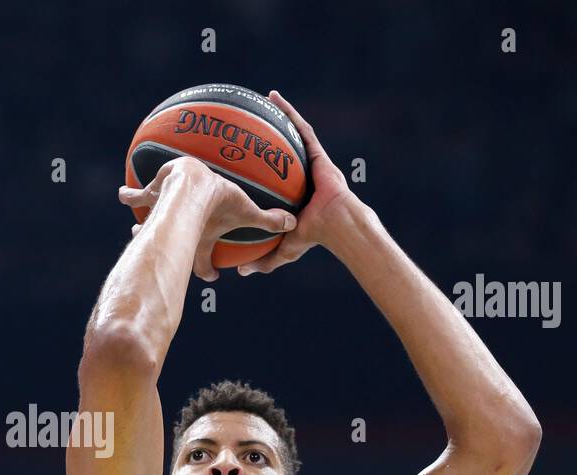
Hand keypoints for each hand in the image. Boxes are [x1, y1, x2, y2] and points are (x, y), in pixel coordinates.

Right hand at [118, 156, 296, 281]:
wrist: (190, 185)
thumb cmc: (218, 200)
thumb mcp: (245, 209)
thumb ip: (268, 219)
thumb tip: (294, 224)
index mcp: (200, 239)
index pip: (204, 263)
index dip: (208, 271)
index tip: (214, 276)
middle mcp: (178, 231)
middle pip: (173, 244)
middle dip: (174, 250)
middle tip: (168, 252)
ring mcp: (162, 214)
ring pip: (149, 221)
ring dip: (142, 225)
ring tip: (134, 230)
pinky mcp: (151, 194)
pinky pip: (138, 195)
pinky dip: (129, 195)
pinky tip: (121, 192)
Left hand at [237, 90, 360, 275]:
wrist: (337, 226)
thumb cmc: (313, 236)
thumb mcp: (283, 248)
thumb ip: (263, 260)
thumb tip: (240, 273)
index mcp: (290, 192)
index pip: (272, 175)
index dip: (259, 165)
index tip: (239, 158)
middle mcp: (299, 173)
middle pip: (281, 149)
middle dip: (267, 135)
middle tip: (247, 124)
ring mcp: (309, 162)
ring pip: (291, 134)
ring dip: (278, 115)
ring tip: (262, 99)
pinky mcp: (317, 154)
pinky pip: (301, 129)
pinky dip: (288, 113)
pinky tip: (274, 99)